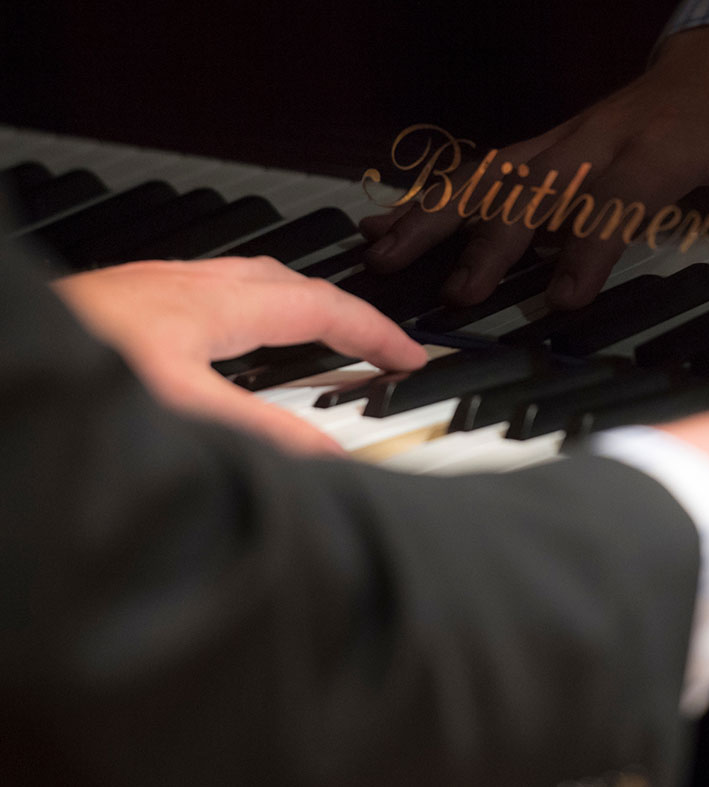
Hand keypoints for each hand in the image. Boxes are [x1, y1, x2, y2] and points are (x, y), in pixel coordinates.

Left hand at [52, 257, 427, 454]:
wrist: (0, 357)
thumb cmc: (63, 376)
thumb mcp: (178, 416)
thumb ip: (263, 437)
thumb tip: (332, 456)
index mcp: (205, 304)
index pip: (320, 306)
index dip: (376, 331)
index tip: (413, 357)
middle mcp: (177, 287)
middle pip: (287, 283)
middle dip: (343, 313)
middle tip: (378, 350)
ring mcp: (143, 293)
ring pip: (243, 286)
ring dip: (294, 312)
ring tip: (319, 349)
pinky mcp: (115, 309)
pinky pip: (207, 299)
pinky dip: (247, 322)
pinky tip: (229, 357)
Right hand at [360, 20, 708, 309]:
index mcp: (673, 143)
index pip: (624, 194)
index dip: (592, 244)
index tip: (563, 298)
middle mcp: (611, 135)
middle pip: (541, 185)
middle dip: (497, 241)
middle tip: (462, 297)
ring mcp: (574, 136)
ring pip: (494, 171)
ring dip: (439, 214)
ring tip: (384, 258)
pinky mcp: (555, 143)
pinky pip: (485, 168)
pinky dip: (434, 197)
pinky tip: (387, 230)